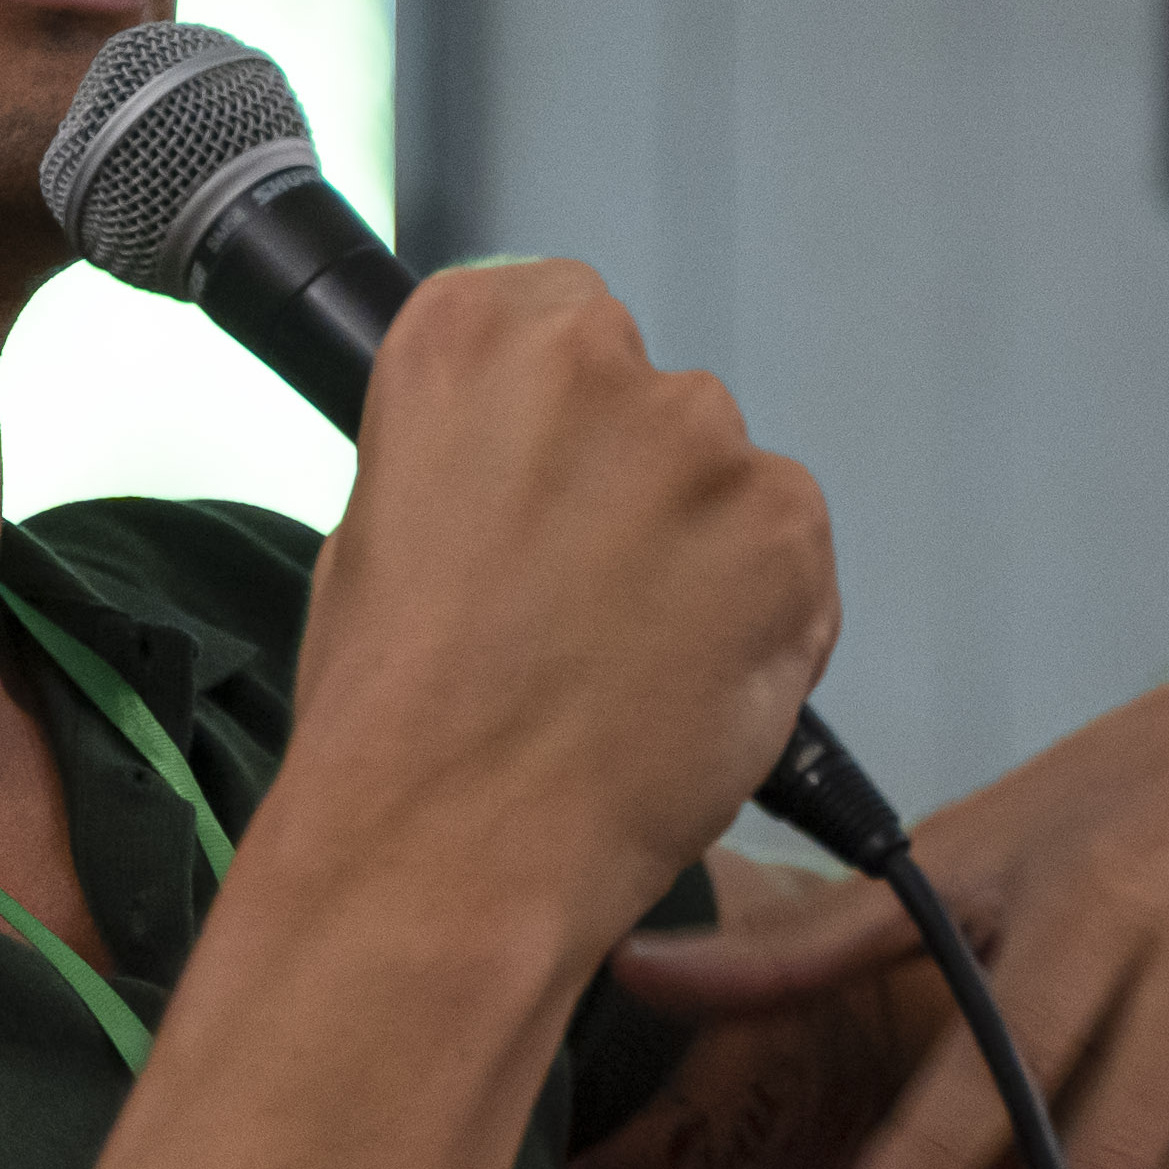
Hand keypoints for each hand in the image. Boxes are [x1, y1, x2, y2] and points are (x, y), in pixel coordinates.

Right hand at [290, 262, 838, 941]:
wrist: (450, 850)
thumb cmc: (394, 718)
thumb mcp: (376, 528)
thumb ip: (473, 450)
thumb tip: (537, 464)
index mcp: (471, 336)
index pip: (559, 317)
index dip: (559, 428)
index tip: (547, 486)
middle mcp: (595, 361)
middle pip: (652, 405)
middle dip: (633, 494)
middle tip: (576, 606)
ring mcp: (704, 443)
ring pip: (728, 485)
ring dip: (699, 556)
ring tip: (620, 666)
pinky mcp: (789, 530)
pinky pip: (792, 558)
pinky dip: (759, 617)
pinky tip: (680, 685)